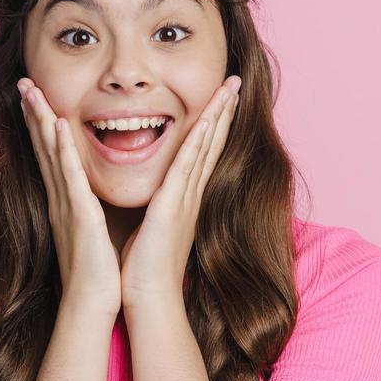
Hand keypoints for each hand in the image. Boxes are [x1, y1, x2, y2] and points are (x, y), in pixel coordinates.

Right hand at [18, 77, 121, 316]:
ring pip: (51, 155)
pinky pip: (68, 177)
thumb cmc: (97, 273)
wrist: (93, 303)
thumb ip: (87, 211)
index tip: (36, 98)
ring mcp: (67, 205)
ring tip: (33, 92)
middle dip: (33, 114)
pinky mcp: (79, 215)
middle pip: (43, 148)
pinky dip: (62, 151)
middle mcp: (60, 200)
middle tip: (24, 82)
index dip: (41, 126)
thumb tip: (91, 199)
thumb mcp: (90, 233)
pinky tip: (56, 127)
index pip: (51, 157)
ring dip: (41, 122)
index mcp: (65, 203)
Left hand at [119, 74, 241, 310]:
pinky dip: (197, 142)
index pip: (202, 153)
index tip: (221, 99)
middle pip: (211, 144)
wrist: (149, 297)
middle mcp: (190, 195)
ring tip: (228, 89)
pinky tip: (204, 121)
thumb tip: (155, 197)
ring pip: (204, 148)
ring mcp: (185, 199)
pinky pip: (186, 167)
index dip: (214, 125)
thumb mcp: (153, 227)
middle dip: (223, 111)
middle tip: (234, 82)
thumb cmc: (146, 267)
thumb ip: (157, 208)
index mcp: (184, 199)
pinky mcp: (172, 206)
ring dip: (217, 117)